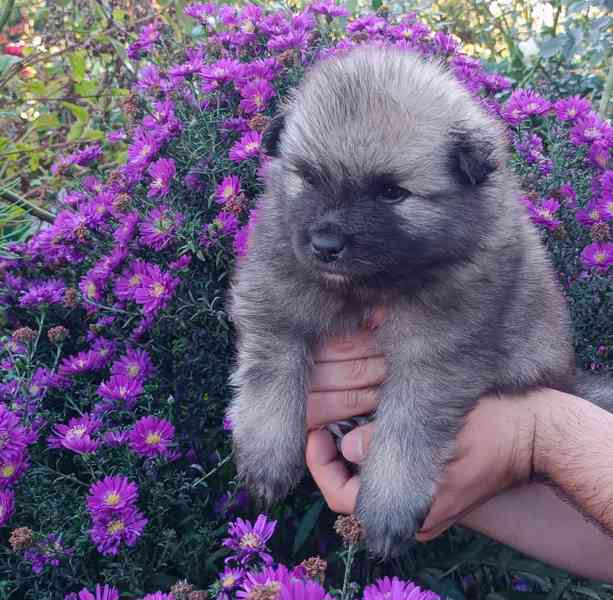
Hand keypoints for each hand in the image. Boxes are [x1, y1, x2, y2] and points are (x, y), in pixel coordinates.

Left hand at [305, 322, 535, 540]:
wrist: (536, 434)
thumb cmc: (495, 429)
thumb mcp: (442, 431)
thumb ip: (392, 445)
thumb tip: (348, 446)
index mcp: (416, 510)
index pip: (344, 500)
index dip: (321, 465)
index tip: (316, 431)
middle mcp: (415, 514)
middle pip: (352, 491)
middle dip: (331, 456)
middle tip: (323, 419)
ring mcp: (423, 502)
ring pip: (367, 483)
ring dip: (349, 451)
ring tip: (341, 416)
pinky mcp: (431, 487)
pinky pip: (388, 474)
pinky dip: (372, 451)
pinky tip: (369, 421)